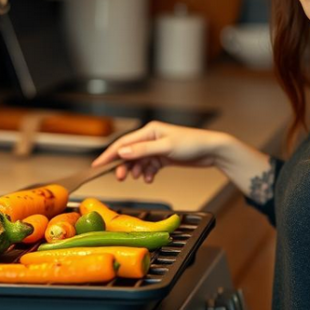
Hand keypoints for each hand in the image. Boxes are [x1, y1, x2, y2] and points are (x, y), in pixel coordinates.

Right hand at [91, 121, 230, 182]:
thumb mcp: (166, 147)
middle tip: (120, 178)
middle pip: (130, 153)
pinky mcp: (164, 157)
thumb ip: (143, 150)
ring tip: (139, 178)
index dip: (109, 154)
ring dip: (137, 171)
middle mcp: (151, 138)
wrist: (212, 151)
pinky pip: (150, 167)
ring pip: (139, 162)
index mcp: (150, 131)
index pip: (123, 143)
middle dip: (124, 166)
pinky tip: (150, 178)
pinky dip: (148, 174)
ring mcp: (157, 148)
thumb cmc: (193, 144)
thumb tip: (122, 152)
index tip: (97, 165)